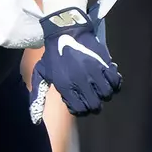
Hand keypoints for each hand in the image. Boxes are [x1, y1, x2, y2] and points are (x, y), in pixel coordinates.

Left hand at [31, 0, 122, 117]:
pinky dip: (115, 83)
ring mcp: (94, 72)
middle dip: (94, 105)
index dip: (80, 109)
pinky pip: (116, 81)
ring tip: (99, 87)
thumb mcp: (41, 74)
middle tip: (91, 96)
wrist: (66, 30)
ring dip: (105, 94)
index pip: (79, 110)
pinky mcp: (104, 63)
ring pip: (107, 95)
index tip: (78, 100)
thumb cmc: (53, 54)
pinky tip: (108, 79)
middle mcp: (80, 81)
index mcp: (64, 85)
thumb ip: (37, 97)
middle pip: (95, 106)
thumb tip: (34, 120)